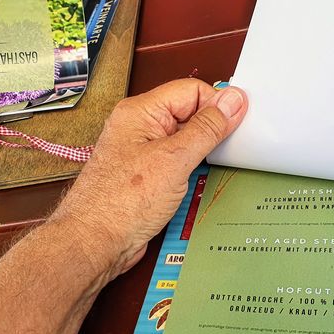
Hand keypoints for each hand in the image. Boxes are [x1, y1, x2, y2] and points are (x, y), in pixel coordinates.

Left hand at [46, 79, 248, 276]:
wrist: (95, 242)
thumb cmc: (120, 202)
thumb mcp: (174, 159)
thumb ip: (206, 128)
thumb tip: (232, 100)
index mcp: (140, 112)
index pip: (190, 90)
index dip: (217, 103)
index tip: (238, 122)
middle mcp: (139, 127)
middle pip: (189, 113)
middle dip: (212, 128)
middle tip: (231, 145)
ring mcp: (142, 152)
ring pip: (186, 139)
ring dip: (204, 150)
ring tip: (215, 164)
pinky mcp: (147, 175)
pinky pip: (178, 160)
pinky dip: (194, 167)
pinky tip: (203, 178)